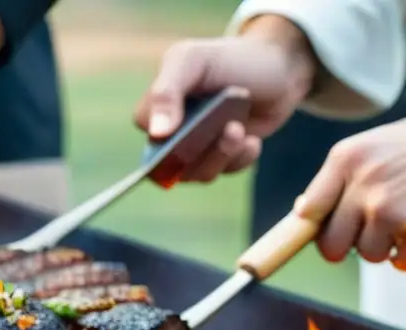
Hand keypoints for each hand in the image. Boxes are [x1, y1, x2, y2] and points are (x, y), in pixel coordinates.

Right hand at [134, 15, 317, 182]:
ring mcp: (198, 147)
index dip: (164, 135)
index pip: (148, 132)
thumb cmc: (231, 58)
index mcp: (160, 106)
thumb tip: (156, 134)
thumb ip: (167, 91)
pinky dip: (239, 160)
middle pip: (172, 163)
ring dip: (222, 155)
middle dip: (200, 152)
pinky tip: (252, 141)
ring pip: (197, 173)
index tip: (188, 123)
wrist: (279, 67)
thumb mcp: (193, 60)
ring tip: (240, 131)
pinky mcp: (223, 157)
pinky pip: (223, 172)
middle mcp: (174, 131)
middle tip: (230, 129)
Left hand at [295, 119, 405, 267]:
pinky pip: (401, 261)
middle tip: (371, 231)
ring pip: (369, 254)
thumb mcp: (370, 148)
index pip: (308, 213)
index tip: (330, 228)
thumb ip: (336, 178)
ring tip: (403, 222)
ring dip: (385, 247)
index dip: (319, 227)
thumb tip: (302, 213)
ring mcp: (390, 206)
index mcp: (346, 159)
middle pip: (331, 245)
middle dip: (350, 245)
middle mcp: (365, 182)